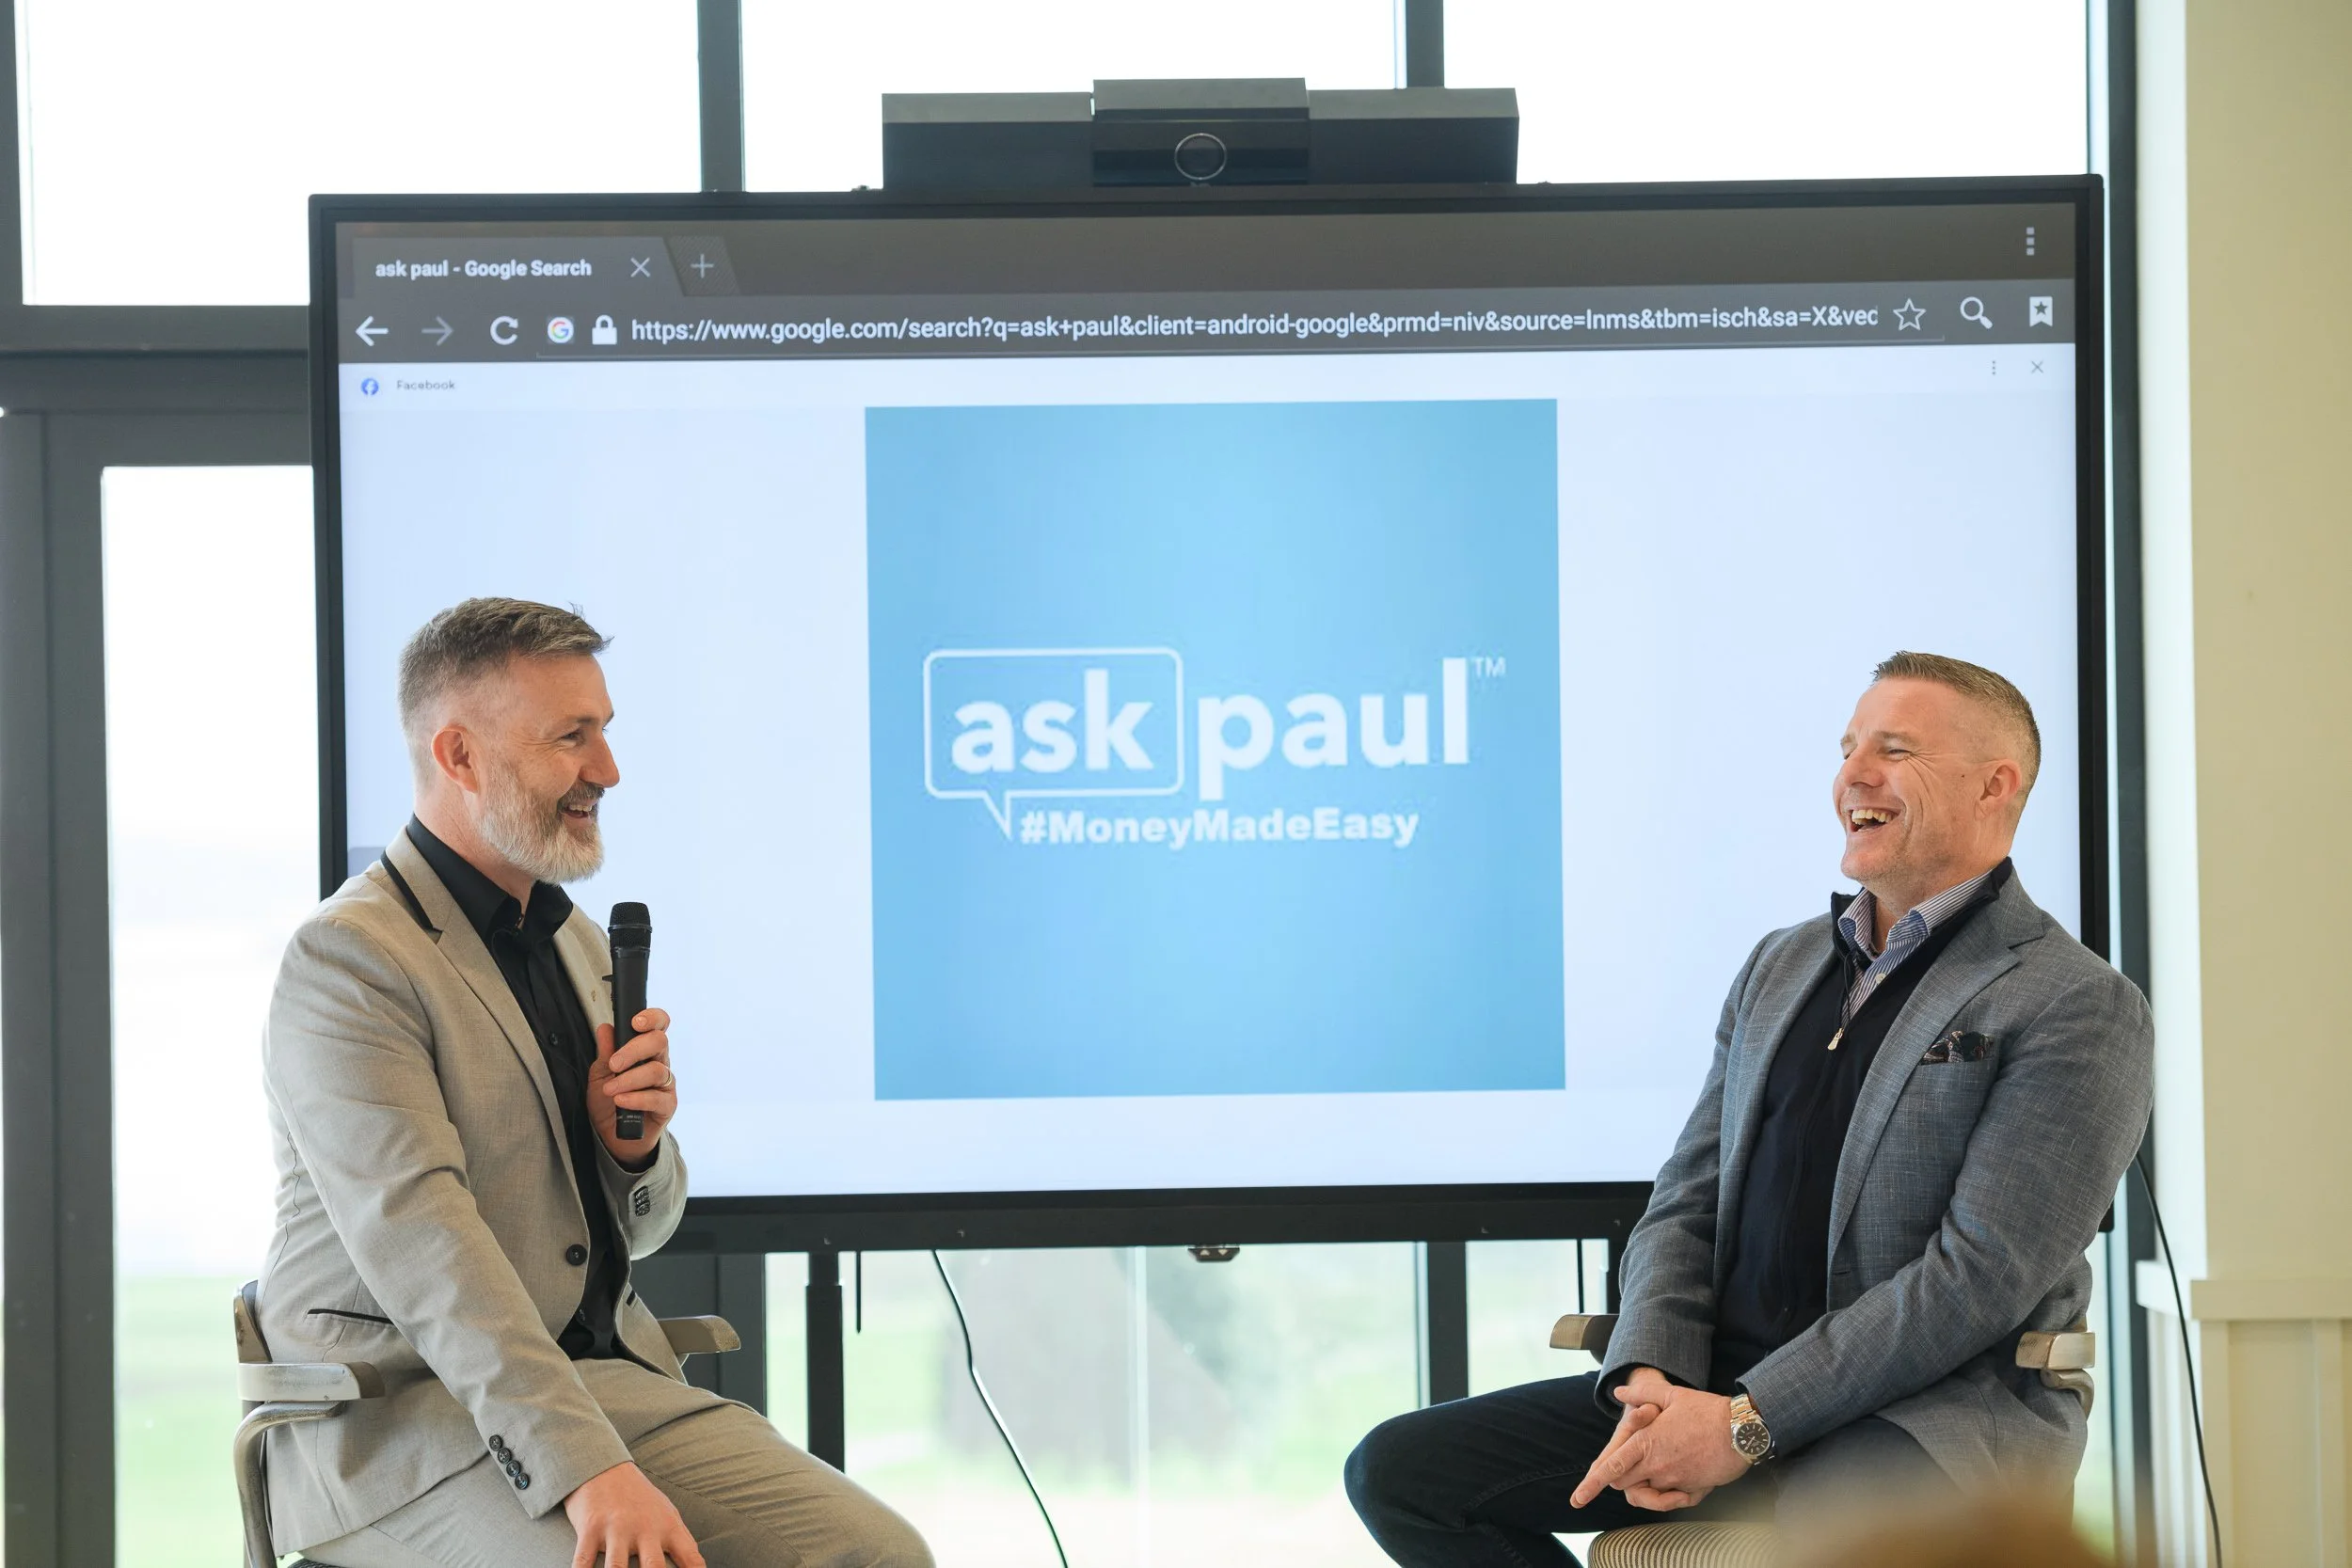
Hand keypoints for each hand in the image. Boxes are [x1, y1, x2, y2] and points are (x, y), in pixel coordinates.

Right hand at [564, 1461, 701, 1567]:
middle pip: (653, 1567)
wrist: (604, 1467)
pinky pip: (583, 1561)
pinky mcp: (590, 1528)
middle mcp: (644, 1527)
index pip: (690, 1556)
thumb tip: (696, 1566)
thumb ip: (680, 1540)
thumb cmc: (639, 1498)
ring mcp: (616, 1528)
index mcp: (668, 1526)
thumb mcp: (666, 1513)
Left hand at [589, 1007, 674, 1165]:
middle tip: (613, 1064)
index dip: (652, 1018)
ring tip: (610, 1090)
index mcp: (646, 1050)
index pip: (659, 1025)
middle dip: (634, 1050)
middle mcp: (660, 1063)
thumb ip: (605, 1052)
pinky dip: (636, 1098)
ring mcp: (665, 1084)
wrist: (614, 1137)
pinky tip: (621, 1101)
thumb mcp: (599, 1075)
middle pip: (659, 1042)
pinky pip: (656, 1098)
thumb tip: (605, 1028)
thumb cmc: (609, 1102)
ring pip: (656, 1071)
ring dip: (629, 1079)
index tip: (635, 1022)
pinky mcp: (667, 1105)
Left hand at [1571, 1370, 1750, 1510]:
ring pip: (1646, 1495)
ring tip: (1653, 1471)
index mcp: (1647, 1442)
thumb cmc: (1707, 1410)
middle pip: (1624, 1485)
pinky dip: (1669, 1495)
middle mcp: (1657, 1465)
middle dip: (1619, 1480)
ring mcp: (1675, 1480)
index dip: (1591, 1484)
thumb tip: (1619, 1392)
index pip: (1612, 1468)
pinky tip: (1676, 1478)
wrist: (1742, 1430)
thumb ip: (1642, 1394)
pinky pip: (1672, 1501)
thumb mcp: (1672, 1395)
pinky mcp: (1693, 1490)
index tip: (1577, 1498)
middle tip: (1626, 1467)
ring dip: (1644, 1488)